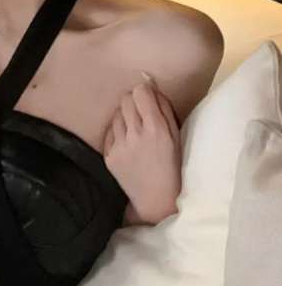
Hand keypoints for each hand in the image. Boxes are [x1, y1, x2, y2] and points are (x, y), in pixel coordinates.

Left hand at [102, 74, 181, 222]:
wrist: (156, 198)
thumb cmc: (172, 166)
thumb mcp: (176, 137)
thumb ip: (164, 110)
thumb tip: (151, 87)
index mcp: (156, 129)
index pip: (140, 93)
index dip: (144, 92)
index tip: (147, 97)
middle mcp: (135, 135)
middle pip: (125, 100)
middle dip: (133, 101)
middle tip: (141, 112)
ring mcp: (119, 146)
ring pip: (116, 114)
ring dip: (124, 117)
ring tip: (135, 130)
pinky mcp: (108, 156)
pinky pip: (109, 131)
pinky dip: (117, 132)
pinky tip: (128, 142)